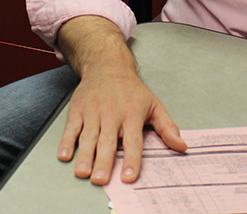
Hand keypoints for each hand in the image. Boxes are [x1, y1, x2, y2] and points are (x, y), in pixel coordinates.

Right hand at [57, 65, 185, 184]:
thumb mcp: (154, 105)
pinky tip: (65, 155)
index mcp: (132, 114)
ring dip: (84, 156)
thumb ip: (167, 128)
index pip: (133, 141)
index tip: (129, 177)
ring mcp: (93, 112)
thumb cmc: (131, 90)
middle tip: (101, 179)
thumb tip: (182, 146)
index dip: (131, 159)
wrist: (107, 66)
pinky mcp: (77, 110)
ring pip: (88, 137)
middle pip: (108, 141)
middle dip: (103, 161)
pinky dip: (66, 142)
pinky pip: (71, 128)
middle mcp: (111, 113)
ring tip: (83, 172)